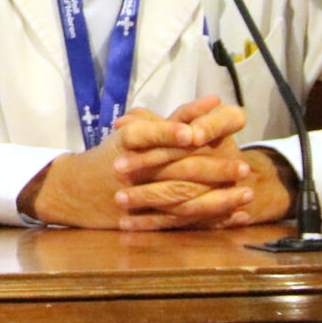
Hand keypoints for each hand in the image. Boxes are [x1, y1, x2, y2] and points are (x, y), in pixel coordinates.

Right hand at [19, 96, 262, 229]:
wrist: (76, 191)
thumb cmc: (113, 154)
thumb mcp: (134, 128)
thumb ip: (174, 117)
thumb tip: (213, 102)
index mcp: (130, 140)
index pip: (149, 133)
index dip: (170, 132)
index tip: (194, 134)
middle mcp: (134, 167)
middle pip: (174, 168)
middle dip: (212, 169)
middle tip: (242, 168)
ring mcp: (139, 194)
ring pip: (182, 198)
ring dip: (217, 197)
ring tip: (244, 193)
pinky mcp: (145, 216)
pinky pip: (181, 219)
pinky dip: (210, 218)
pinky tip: (234, 214)